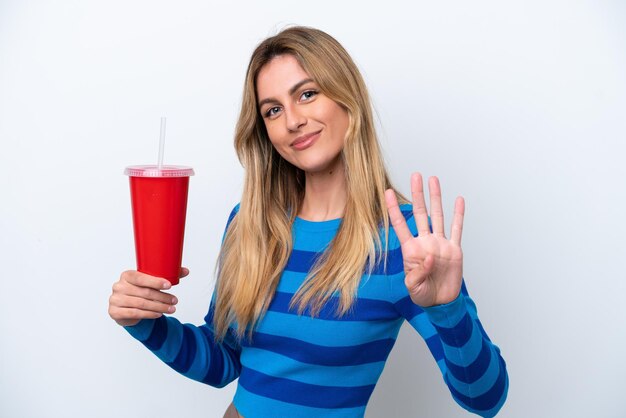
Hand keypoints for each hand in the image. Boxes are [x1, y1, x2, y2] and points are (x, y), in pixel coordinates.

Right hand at [108, 268, 188, 326]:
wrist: (126, 307)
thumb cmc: (139, 291)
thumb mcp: (151, 282)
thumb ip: (167, 275)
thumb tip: (186, 271)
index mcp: (126, 275)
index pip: (141, 277)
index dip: (156, 281)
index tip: (169, 286)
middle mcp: (118, 286)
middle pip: (144, 292)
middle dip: (162, 297)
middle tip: (175, 300)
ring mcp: (115, 299)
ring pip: (141, 304)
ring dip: (159, 307)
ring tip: (171, 309)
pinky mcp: (115, 312)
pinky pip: (135, 313)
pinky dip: (149, 314)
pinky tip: (159, 314)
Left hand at [385, 173, 464, 307]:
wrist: (441, 302)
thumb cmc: (423, 295)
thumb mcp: (413, 288)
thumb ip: (417, 274)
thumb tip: (428, 257)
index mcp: (411, 250)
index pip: (400, 224)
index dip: (394, 208)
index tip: (388, 192)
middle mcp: (425, 242)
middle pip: (420, 213)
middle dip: (417, 194)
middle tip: (415, 176)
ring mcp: (440, 244)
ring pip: (438, 215)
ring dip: (436, 198)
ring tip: (433, 179)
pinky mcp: (454, 249)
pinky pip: (457, 229)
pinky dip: (458, 215)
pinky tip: (458, 200)